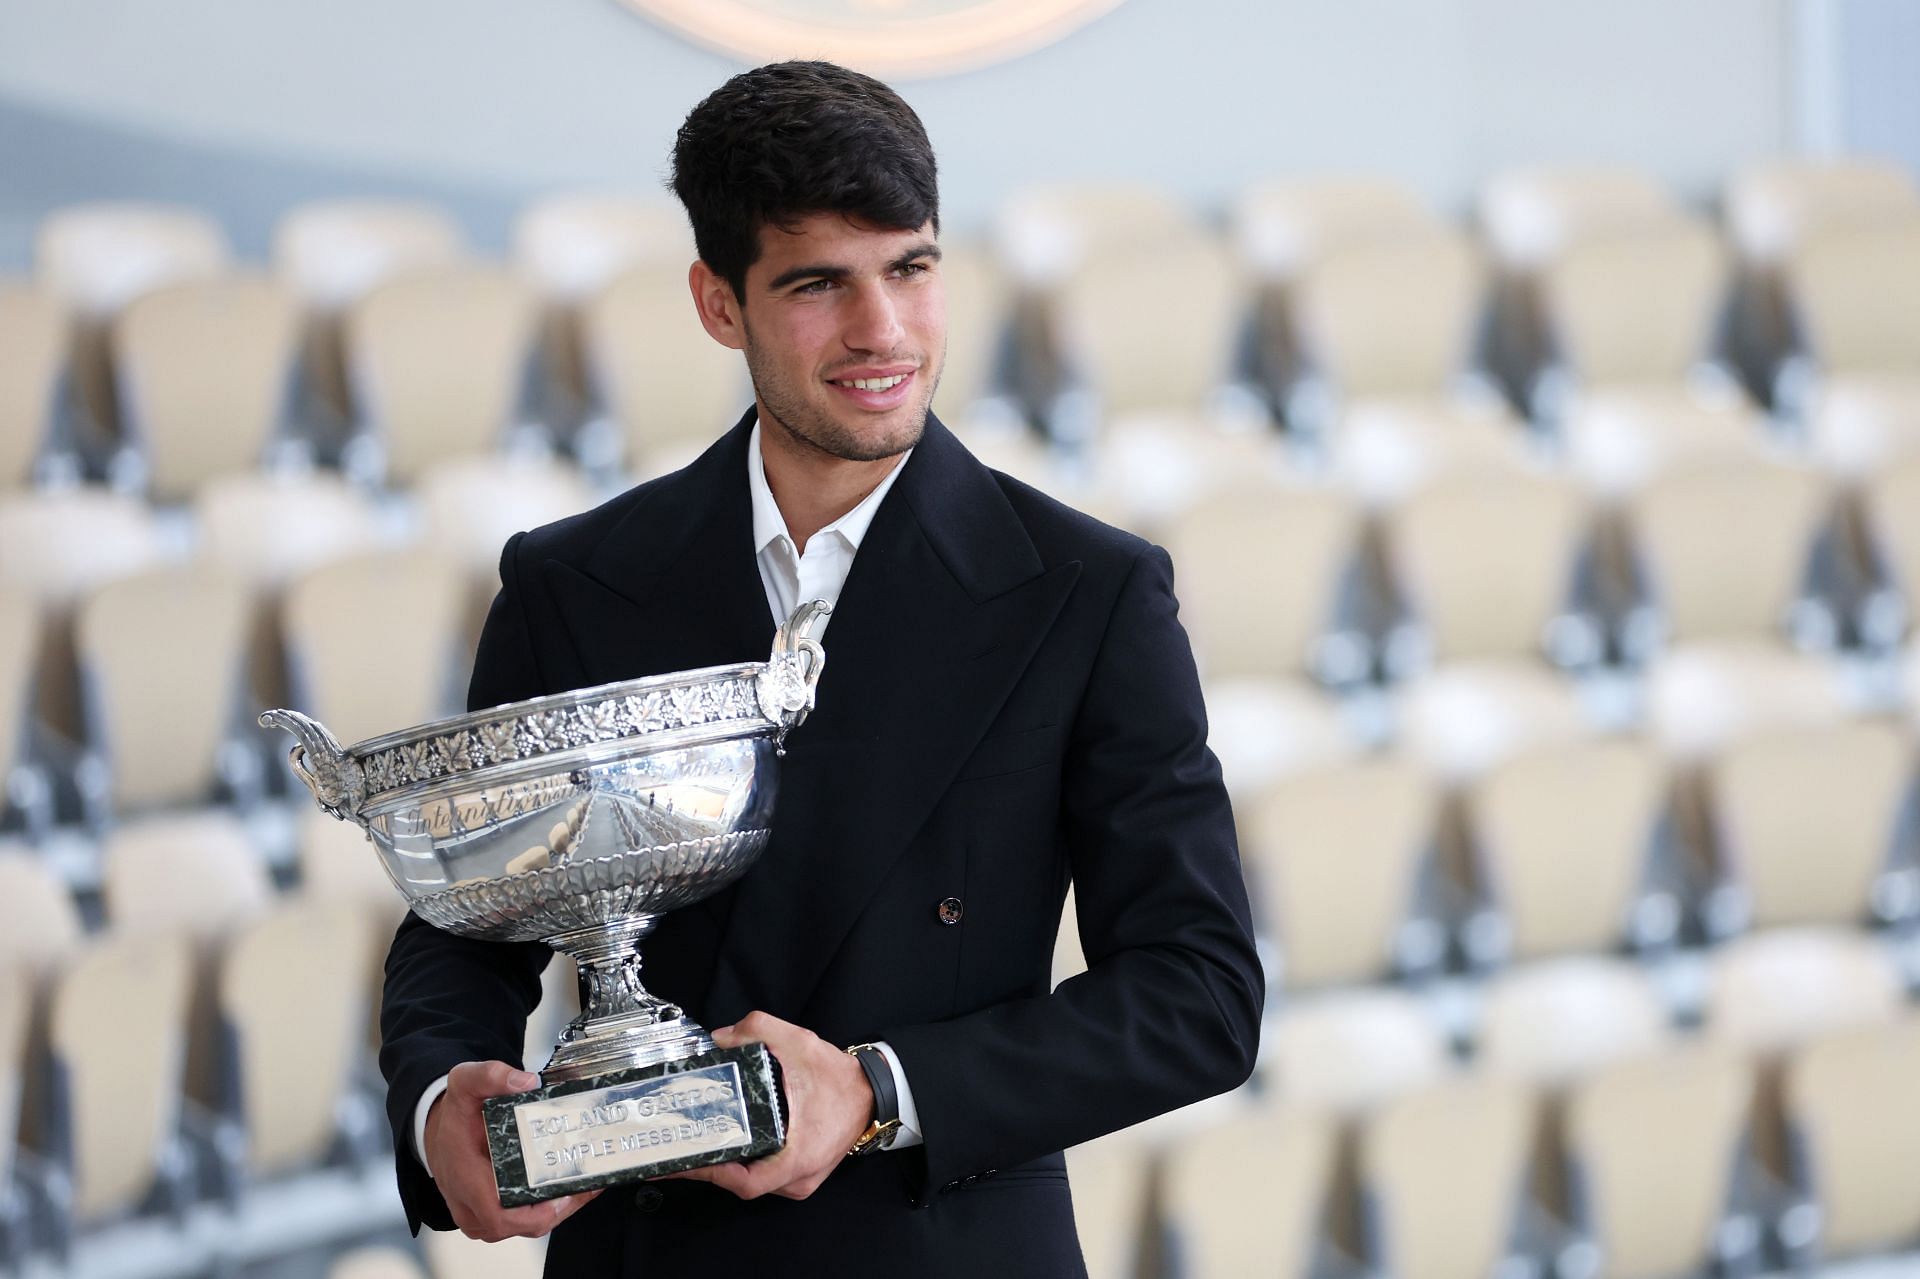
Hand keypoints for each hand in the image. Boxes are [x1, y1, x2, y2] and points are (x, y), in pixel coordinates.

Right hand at [424, 1060, 601, 1240]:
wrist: (439, 1131)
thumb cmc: (455, 1114)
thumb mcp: (464, 1082)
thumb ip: (490, 1076)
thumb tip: (527, 1083)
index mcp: (465, 1178)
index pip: (498, 1216)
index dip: (534, 1215)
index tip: (562, 1196)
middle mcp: (470, 1205)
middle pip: (521, 1226)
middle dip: (559, 1209)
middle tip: (588, 1183)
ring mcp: (479, 1215)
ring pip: (524, 1228)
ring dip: (558, 1210)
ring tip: (588, 1184)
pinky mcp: (489, 1216)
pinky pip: (521, 1222)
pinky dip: (548, 1210)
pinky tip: (571, 1189)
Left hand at [664, 1011, 872, 1200]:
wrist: (873, 1092)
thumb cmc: (841, 1079)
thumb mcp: (800, 1043)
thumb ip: (758, 1030)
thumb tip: (722, 1038)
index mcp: (798, 1157)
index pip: (746, 1183)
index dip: (712, 1175)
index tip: (687, 1162)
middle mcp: (798, 1177)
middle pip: (743, 1184)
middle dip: (710, 1167)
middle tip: (678, 1151)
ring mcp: (801, 1179)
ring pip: (754, 1181)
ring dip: (727, 1166)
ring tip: (695, 1147)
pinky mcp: (801, 1173)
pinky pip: (765, 1175)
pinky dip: (744, 1163)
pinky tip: (727, 1145)